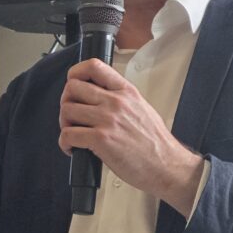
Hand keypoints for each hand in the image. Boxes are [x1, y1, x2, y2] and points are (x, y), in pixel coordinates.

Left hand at [58, 59, 203, 216]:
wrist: (167, 166)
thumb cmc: (155, 143)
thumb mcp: (142, 108)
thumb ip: (120, 98)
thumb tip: (97, 96)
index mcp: (126, 92)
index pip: (94, 66)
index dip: (76, 73)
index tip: (72, 83)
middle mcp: (116, 102)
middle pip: (72, 87)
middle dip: (66, 101)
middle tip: (71, 115)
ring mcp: (108, 120)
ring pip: (66, 110)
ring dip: (65, 123)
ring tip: (73, 133)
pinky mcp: (101, 139)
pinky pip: (68, 134)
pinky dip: (65, 143)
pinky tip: (73, 148)